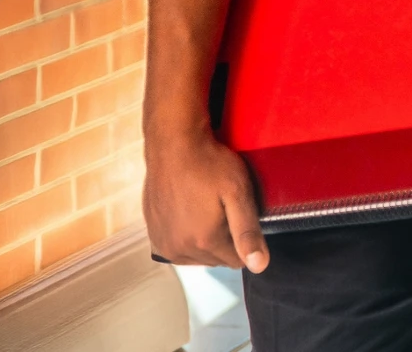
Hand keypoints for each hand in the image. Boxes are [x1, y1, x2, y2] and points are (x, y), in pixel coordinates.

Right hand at [143, 124, 268, 272]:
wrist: (173, 145)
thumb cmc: (208, 164)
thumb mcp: (238, 194)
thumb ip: (248, 232)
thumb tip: (259, 266)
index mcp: (203, 242)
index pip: (237, 260)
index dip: (243, 239)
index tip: (239, 215)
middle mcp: (179, 249)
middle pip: (216, 259)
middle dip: (224, 239)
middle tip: (223, 208)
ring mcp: (163, 242)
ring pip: (196, 256)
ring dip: (204, 240)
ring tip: (206, 208)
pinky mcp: (153, 233)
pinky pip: (177, 247)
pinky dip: (186, 236)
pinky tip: (190, 212)